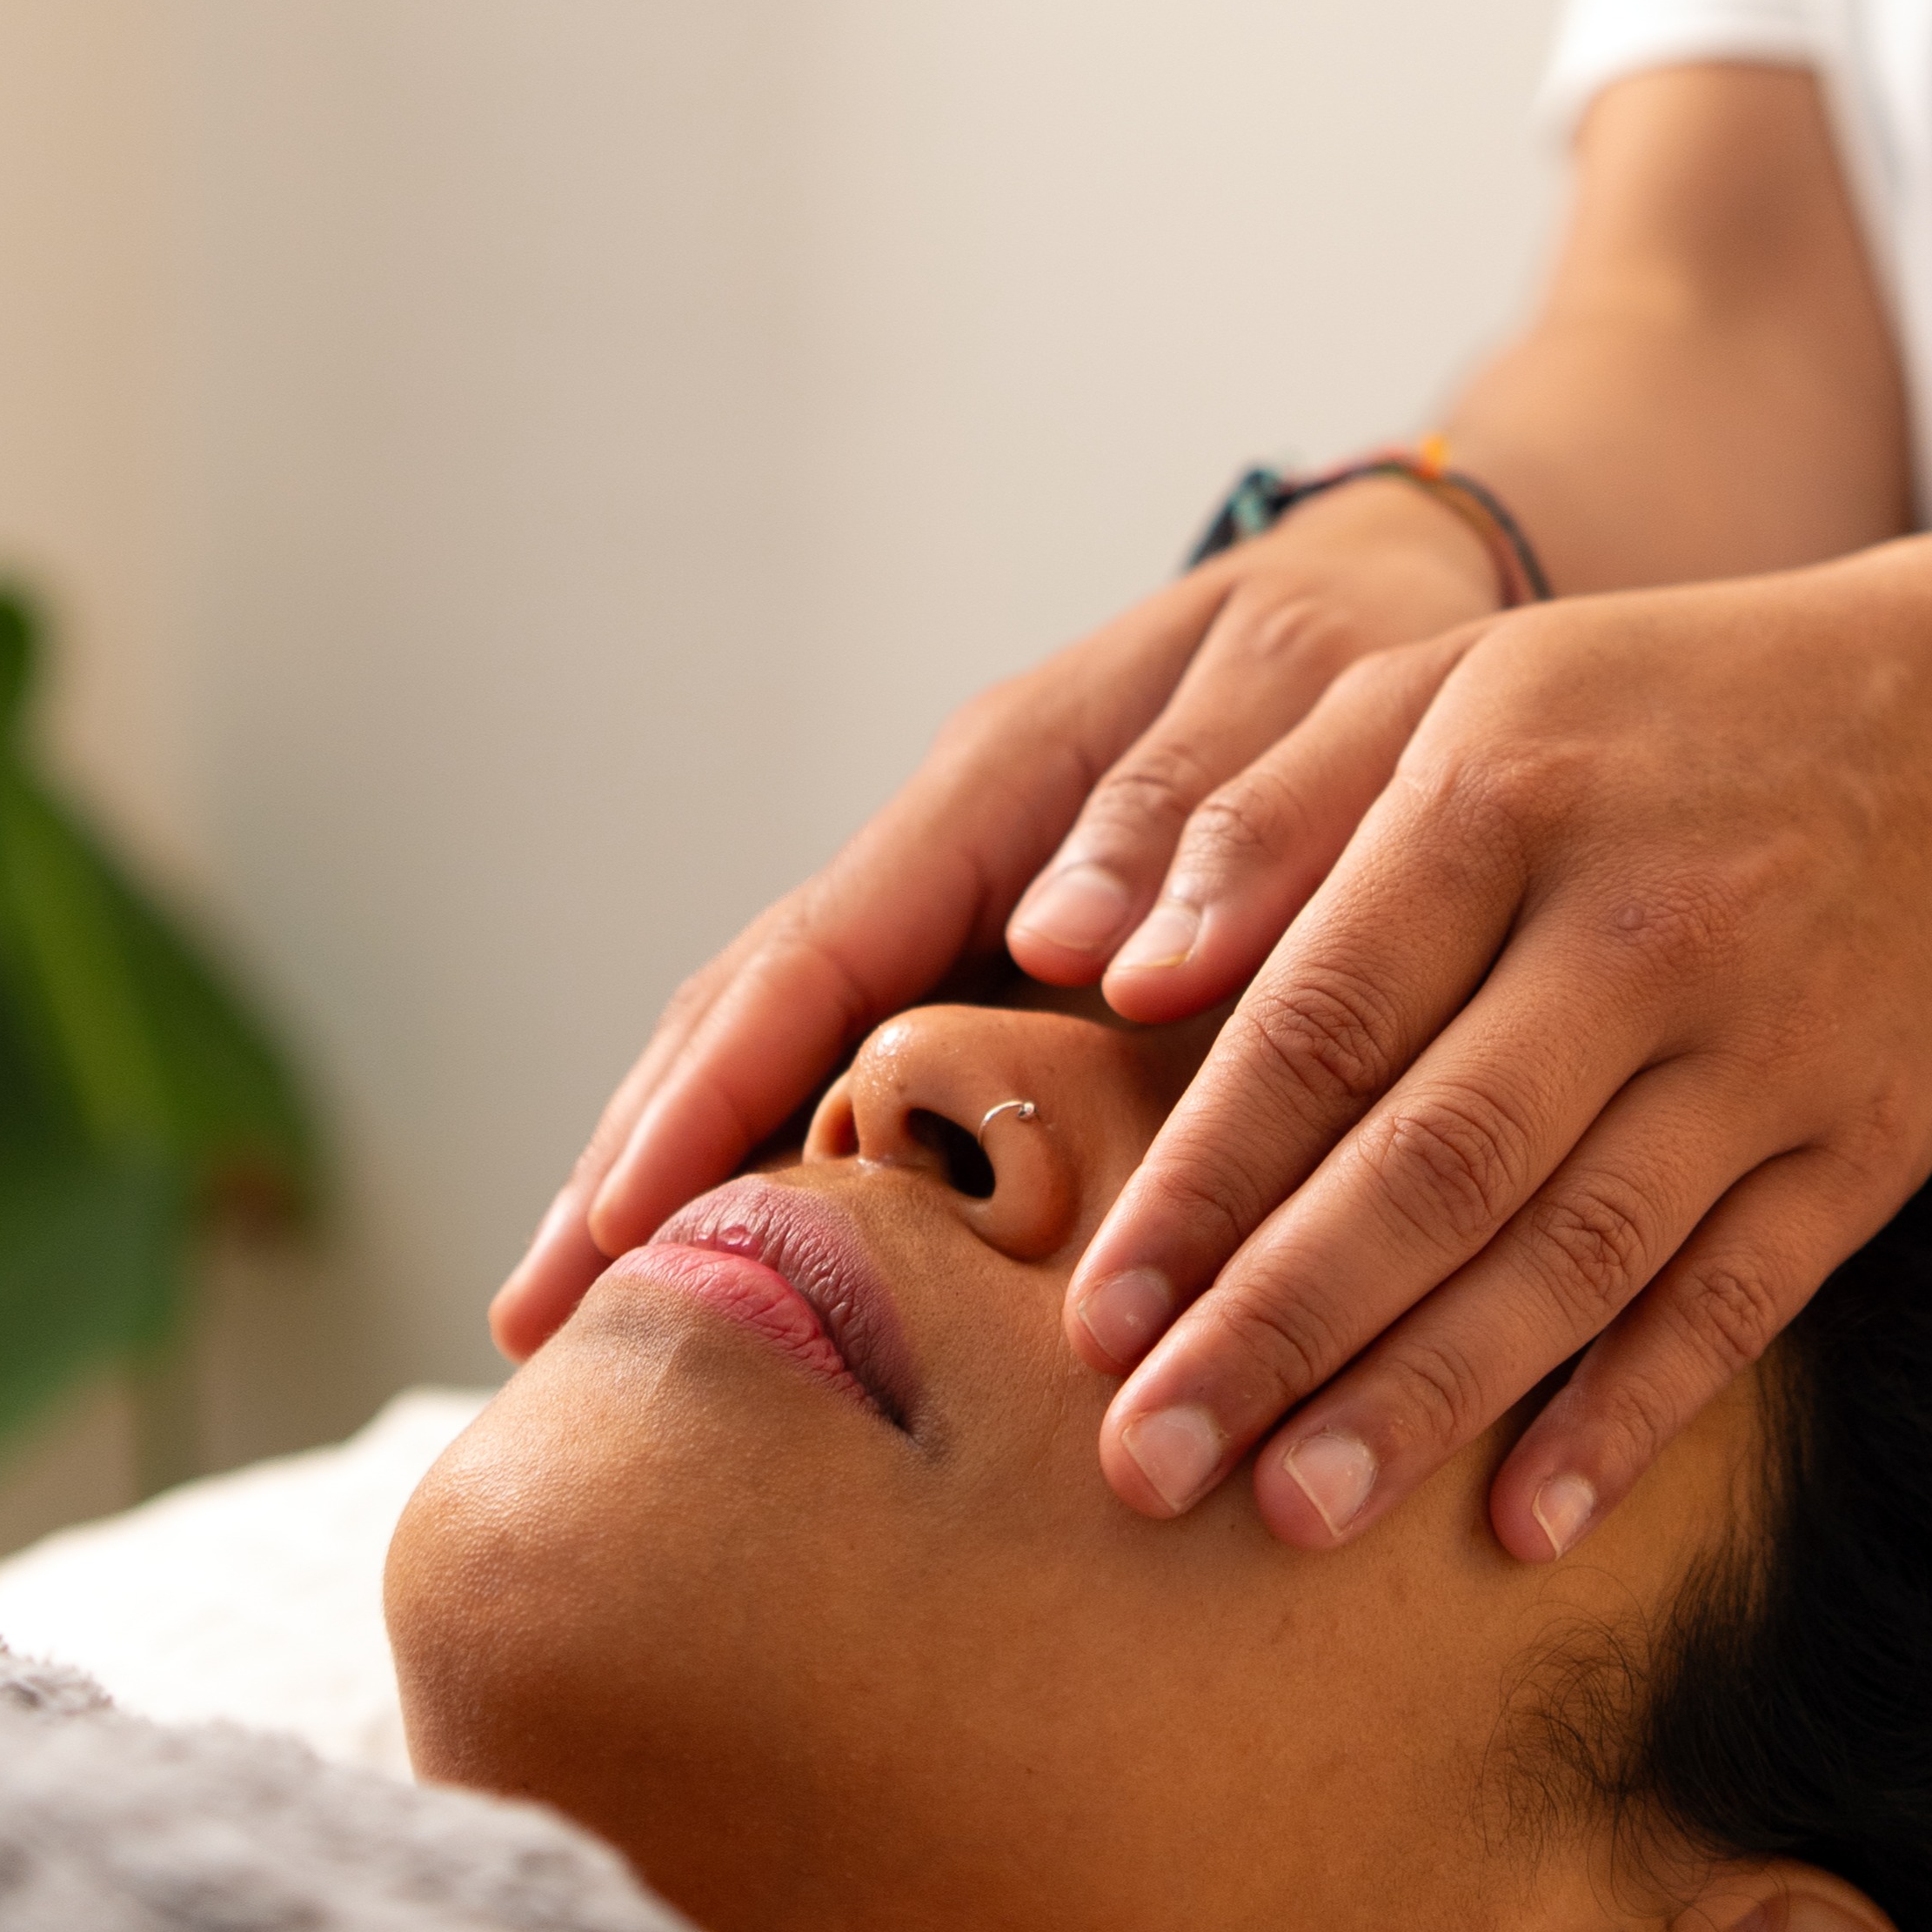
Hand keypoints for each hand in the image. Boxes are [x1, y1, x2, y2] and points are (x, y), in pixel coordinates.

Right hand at [487, 485, 1506, 1358]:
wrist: (1397, 610)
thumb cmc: (1359, 657)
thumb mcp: (1302, 696)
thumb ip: (1204, 814)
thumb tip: (1073, 948)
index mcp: (1002, 780)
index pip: (816, 955)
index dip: (709, 1094)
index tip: (620, 1226)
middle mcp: (951, 848)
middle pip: (748, 1005)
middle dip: (634, 1155)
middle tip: (534, 1320)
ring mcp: (961, 906)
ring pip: (783, 1039)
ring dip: (682, 1166)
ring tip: (580, 1315)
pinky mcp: (1000, 959)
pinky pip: (864, 1059)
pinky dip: (788, 1152)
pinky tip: (754, 1257)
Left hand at [1061, 548, 1931, 1558]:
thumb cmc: (1637, 722)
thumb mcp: (1440, 690)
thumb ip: (1258, 818)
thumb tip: (1102, 970)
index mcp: (1504, 795)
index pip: (1322, 1024)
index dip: (1201, 1185)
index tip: (1098, 1322)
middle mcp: (1642, 926)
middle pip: (1436, 1162)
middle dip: (1281, 1327)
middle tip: (1149, 1466)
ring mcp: (1769, 1045)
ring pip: (1577, 1253)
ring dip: (1431, 1397)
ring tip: (1297, 1515)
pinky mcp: (1868, 1142)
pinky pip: (1737, 1301)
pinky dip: (1631, 1416)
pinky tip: (1524, 1523)